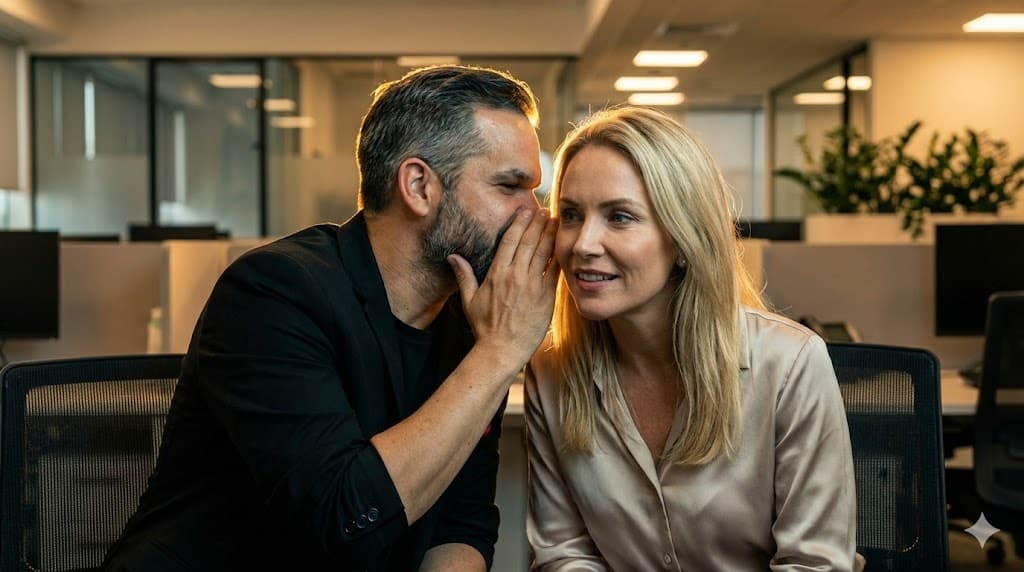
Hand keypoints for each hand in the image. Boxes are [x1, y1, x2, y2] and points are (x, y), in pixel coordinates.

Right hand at [447, 208, 558, 367]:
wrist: (502, 350)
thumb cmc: (485, 327)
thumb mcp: (469, 300)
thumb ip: (464, 276)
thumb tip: (452, 257)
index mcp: (497, 273)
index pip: (510, 240)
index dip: (520, 223)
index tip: (526, 211)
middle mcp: (516, 275)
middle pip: (529, 241)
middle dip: (538, 223)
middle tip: (545, 209)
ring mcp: (533, 285)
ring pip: (544, 252)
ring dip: (550, 234)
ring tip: (556, 220)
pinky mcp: (546, 297)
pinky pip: (554, 271)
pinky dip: (558, 256)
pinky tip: (562, 245)